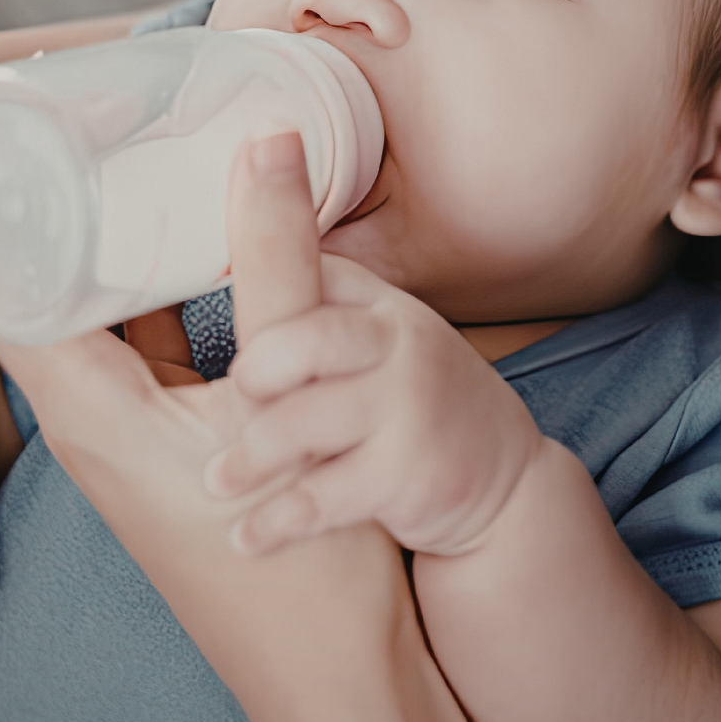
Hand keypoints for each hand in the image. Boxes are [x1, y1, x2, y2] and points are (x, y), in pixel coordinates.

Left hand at [0, 131, 485, 721]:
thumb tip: (264, 143)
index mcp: (89, 413)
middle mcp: (86, 429)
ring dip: (111, 244)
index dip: (8, 195)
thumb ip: (274, 266)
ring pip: (94, 318)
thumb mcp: (288, 393)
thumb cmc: (308, 570)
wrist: (338, 679)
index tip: (23, 117)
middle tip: (84, 110)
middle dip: (62, 203)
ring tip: (130, 153)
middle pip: (43, 289)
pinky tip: (186, 243)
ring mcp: (119, 447)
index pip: (2, 281)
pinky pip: (136, 349)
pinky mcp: (160, 455)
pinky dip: (151, 292)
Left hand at [201, 144, 545, 559]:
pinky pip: (324, 499)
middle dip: (258, 363)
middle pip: (308, 334)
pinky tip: (246, 538)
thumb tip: (221, 218)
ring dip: (252, 455)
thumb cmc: (409, 399)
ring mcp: (405, 412)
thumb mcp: (371, 331)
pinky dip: (279, 522)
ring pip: (304, 422)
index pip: (306, 259)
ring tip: (218, 479)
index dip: (263, 232)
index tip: (234, 184)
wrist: (502, 482)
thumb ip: (303, 288)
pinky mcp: (408, 478)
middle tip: (230, 389)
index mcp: (373, 305)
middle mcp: (396, 345)